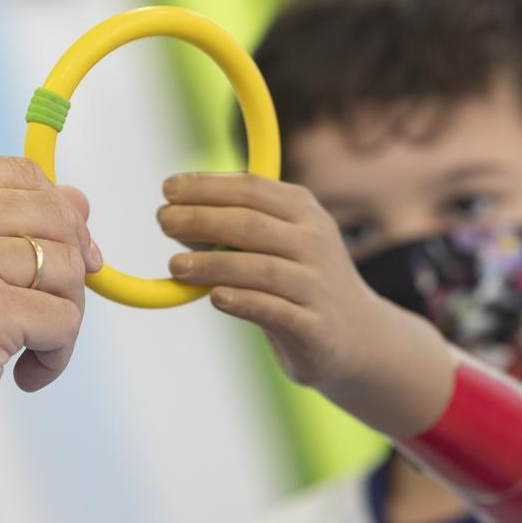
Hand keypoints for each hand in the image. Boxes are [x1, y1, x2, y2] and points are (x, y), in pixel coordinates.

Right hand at [0, 155, 101, 481]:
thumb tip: (79, 200)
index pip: (22, 173)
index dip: (57, 218)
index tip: (60, 264)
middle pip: (55, 215)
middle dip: (67, 269)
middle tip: (42, 317)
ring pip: (68, 268)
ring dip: (63, 317)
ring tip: (24, 350)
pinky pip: (65, 320)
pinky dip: (56, 355)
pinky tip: (21, 376)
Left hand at [157, 173, 449, 433]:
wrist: (360, 337)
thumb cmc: (301, 282)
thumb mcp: (276, 245)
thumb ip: (233, 232)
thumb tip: (176, 218)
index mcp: (303, 212)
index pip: (251, 189)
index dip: (206, 186)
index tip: (168, 188)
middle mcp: (314, 241)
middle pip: (250, 224)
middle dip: (201, 218)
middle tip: (161, 220)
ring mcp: (317, 284)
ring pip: (259, 267)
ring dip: (212, 264)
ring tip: (174, 266)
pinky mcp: (315, 327)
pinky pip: (274, 310)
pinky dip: (243, 301)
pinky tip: (214, 298)